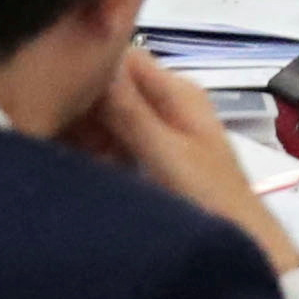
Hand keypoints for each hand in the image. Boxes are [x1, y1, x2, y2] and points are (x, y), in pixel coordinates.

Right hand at [71, 46, 298, 276]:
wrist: (246, 244)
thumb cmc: (211, 199)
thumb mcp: (166, 154)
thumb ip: (129, 110)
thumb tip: (93, 57)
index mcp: (177, 90)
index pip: (122, 55)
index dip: (85, 66)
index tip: (52, 91)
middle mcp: (168, 101)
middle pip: (111, 84)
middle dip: (80, 103)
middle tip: (52, 131)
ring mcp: (161, 128)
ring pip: (107, 114)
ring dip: (83, 130)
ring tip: (61, 152)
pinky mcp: (153, 156)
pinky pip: (114, 140)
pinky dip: (94, 150)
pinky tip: (78, 169)